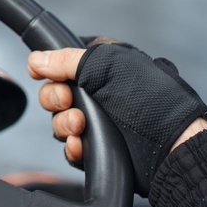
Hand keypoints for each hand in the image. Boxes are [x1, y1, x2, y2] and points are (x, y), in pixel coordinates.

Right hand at [28, 36, 206, 196]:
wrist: (171, 146)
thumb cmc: (151, 100)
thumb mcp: (106, 66)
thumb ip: (66, 60)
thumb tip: (36, 60)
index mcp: (101, 65)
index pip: (61, 62)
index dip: (48, 68)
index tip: (41, 73)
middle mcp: (98, 91)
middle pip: (54, 92)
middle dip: (55, 98)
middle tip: (68, 102)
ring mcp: (98, 119)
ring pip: (59, 121)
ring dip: (64, 124)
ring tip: (81, 127)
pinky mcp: (98, 146)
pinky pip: (70, 146)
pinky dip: (72, 146)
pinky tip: (81, 144)